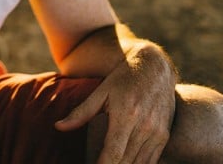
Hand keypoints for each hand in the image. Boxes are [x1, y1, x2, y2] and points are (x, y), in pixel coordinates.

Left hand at [55, 44, 176, 163]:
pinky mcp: (163, 136)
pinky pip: (152, 160)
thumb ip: (81, 112)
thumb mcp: (100, 92)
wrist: (154, 68)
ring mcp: (157, 133)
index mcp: (126, 115)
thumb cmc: (122, 79)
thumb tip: (58, 127)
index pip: (113, 153)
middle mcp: (145, 127)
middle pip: (126, 162)